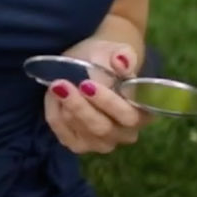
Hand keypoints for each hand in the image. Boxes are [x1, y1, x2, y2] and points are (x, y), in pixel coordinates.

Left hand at [43, 38, 150, 154]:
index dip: (107, 102)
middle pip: (102, 128)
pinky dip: (55, 114)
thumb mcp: (116, 51)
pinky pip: (63, 134)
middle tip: (62, 84)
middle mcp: (126, 133)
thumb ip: (123, 57)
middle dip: (79, 107)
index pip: (127, 115)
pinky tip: (53, 96)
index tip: (87, 84)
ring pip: (82, 132)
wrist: (92, 65)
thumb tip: (121, 60)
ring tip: (57, 84)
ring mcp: (103, 143)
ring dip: (65, 108)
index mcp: (143, 113)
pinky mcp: (79, 145)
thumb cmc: (108, 60)